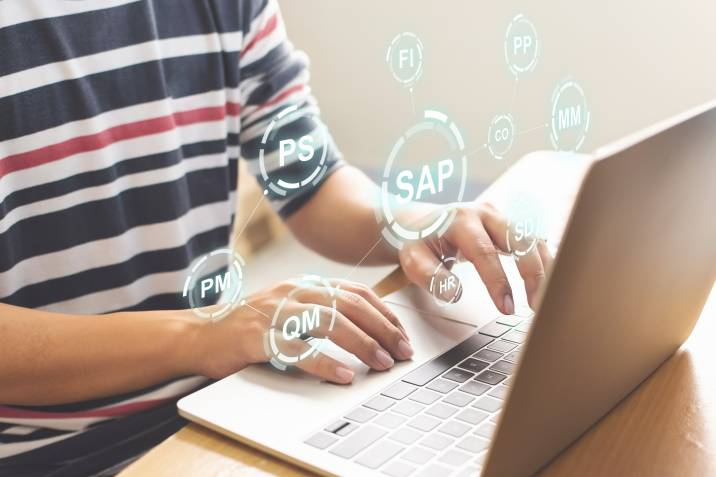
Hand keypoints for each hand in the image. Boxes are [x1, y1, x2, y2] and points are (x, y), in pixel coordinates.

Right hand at [194, 278, 411, 383]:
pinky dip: (325, 363)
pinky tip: (344, 375)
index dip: (384, 313)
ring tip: (381, 363)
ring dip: (362, 344)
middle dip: (382, 329)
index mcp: (305, 284)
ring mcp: (276, 311)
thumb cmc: (251, 326)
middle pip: (349, 305)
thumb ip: (322, 311)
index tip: (402, 335)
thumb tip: (368, 330)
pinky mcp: (258, 335)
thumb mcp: (291, 309)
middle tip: (401, 352)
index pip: (355, 292)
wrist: (200, 333)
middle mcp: (293, 291)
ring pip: (329, 322)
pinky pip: (298, 348)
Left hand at [398, 202, 552, 313]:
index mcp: (461, 220)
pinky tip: (550, 284)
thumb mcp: (413, 259)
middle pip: (519, 240)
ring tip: (547, 299)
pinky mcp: (509, 225)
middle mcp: (485, 213)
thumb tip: (454, 294)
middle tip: (536, 306)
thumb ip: (430, 276)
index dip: (498, 281)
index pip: (485, 252)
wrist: (420, 222)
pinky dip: (545, 262)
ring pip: (533, 239)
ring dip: (545, 269)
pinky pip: (534, 242)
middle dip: (533, 274)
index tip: (506, 308)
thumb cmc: (418, 242)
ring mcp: (500, 217)